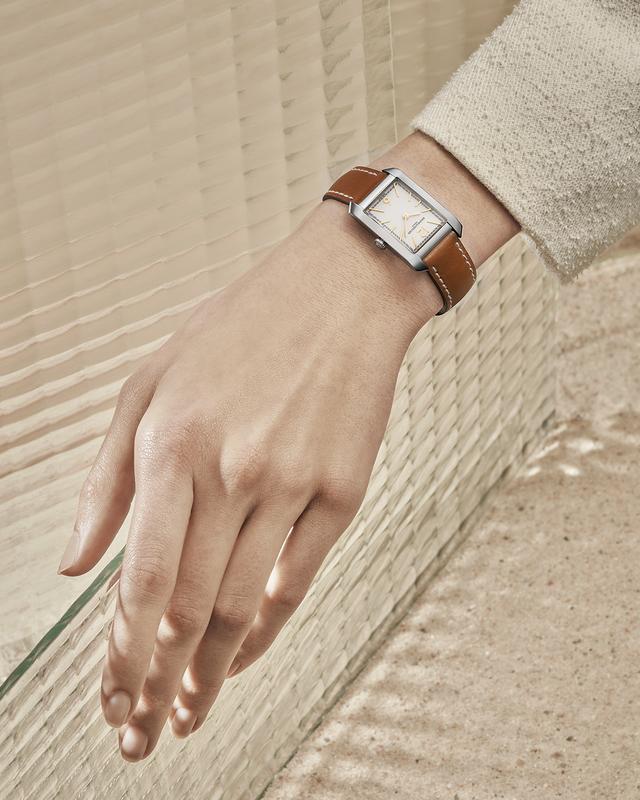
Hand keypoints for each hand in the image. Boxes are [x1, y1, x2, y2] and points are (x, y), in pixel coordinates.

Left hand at [58, 132, 517, 761]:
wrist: (340, 292)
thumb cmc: (239, 327)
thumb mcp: (150, 380)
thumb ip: (107, 477)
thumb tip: (76, 564)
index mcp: (174, 443)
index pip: (141, 579)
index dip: (122, 654)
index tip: (114, 700)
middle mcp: (233, 471)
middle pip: (192, 608)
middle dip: (162, 682)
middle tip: (145, 730)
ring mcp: (293, 483)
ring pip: (245, 605)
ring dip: (215, 670)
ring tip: (192, 709)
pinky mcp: (343, 490)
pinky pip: (299, 578)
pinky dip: (268, 629)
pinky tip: (248, 654)